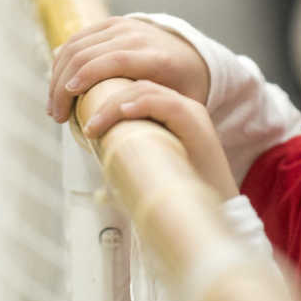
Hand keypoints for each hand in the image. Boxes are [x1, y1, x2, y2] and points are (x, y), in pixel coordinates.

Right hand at [48, 16, 209, 122]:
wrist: (192, 54)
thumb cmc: (185, 89)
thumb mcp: (183, 104)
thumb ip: (162, 116)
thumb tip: (136, 140)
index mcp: (158, 58)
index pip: (116, 61)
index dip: (88, 78)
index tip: (68, 103)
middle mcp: (138, 36)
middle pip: (89, 55)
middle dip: (64, 86)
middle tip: (56, 116)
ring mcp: (123, 26)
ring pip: (77, 46)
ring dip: (58, 77)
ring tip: (54, 106)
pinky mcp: (111, 23)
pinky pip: (77, 39)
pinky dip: (61, 62)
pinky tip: (56, 86)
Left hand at [83, 79, 238, 199]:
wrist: (215, 213)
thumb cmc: (185, 201)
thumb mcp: (150, 184)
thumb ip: (131, 183)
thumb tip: (100, 195)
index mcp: (171, 118)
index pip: (135, 94)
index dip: (107, 100)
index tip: (85, 120)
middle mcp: (182, 109)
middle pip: (137, 87)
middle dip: (105, 100)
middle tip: (86, 124)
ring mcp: (191, 113)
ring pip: (146, 90)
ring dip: (114, 105)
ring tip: (94, 125)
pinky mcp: (196, 122)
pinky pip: (165, 103)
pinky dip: (140, 105)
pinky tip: (121, 114)